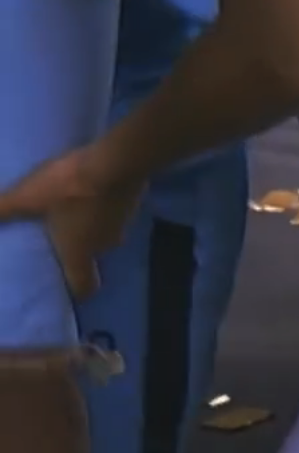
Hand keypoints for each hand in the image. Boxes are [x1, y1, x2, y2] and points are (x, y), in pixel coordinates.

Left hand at [0, 143, 142, 301]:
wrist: (115, 161)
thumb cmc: (68, 189)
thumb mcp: (26, 198)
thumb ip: (2, 211)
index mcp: (78, 253)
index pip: (84, 286)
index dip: (77, 291)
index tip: (67, 287)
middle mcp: (104, 246)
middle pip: (91, 257)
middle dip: (77, 249)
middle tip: (58, 234)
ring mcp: (123, 225)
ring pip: (103, 234)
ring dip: (90, 226)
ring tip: (73, 209)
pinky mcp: (132, 204)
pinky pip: (114, 214)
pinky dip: (102, 208)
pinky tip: (91, 191)